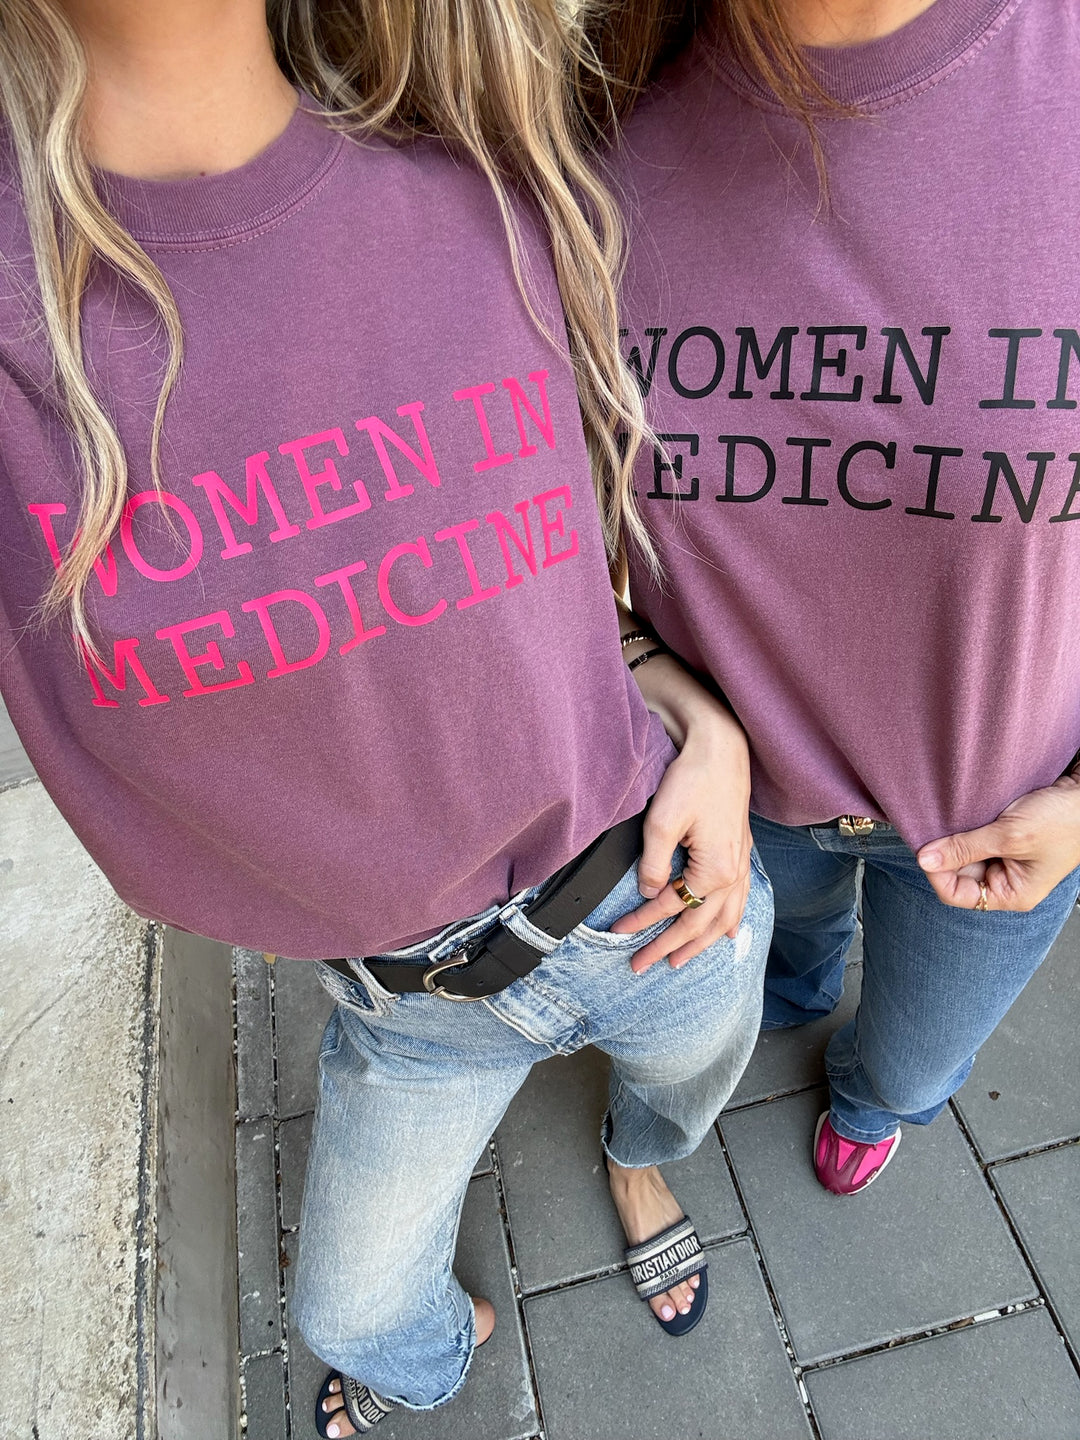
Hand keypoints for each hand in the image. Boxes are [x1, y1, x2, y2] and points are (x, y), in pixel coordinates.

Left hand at [611, 701, 752, 971]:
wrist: (720, 748)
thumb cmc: (692, 780)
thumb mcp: (662, 822)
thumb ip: (653, 864)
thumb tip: (648, 894)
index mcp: (716, 871)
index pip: (671, 907)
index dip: (641, 923)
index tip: (616, 933)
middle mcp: (734, 874)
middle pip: (699, 924)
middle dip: (668, 947)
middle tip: (640, 965)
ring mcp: (742, 864)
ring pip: (723, 919)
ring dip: (701, 944)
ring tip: (679, 962)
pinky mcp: (741, 852)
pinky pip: (741, 900)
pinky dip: (732, 921)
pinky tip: (729, 933)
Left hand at [917, 772, 1079, 911]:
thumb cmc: (1063, 821)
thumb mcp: (1008, 836)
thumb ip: (964, 849)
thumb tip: (925, 861)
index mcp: (1011, 893)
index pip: (956, 894)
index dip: (937, 873)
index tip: (925, 850)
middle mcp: (1007, 881)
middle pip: (957, 873)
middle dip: (946, 852)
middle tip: (935, 828)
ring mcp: (1006, 860)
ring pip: (965, 853)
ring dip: (956, 837)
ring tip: (953, 820)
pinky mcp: (1006, 839)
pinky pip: (976, 838)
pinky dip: (966, 827)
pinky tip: (963, 815)